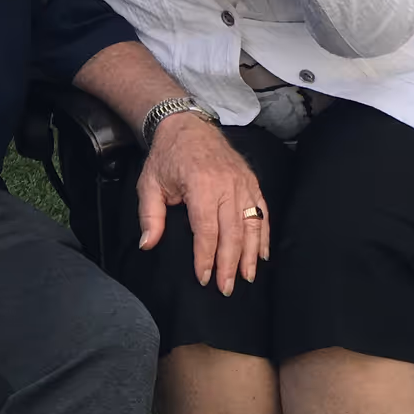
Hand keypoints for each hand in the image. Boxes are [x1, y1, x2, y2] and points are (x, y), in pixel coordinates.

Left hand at [136, 115, 270, 295]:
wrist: (188, 126)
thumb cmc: (167, 156)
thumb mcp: (149, 184)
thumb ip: (149, 216)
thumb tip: (148, 245)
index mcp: (202, 185)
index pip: (206, 229)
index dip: (206, 257)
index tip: (203, 278)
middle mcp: (228, 185)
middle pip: (232, 232)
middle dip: (230, 263)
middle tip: (226, 287)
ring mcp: (243, 183)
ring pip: (251, 224)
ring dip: (250, 254)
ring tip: (247, 277)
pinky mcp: (252, 182)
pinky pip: (262, 211)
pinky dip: (264, 234)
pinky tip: (262, 254)